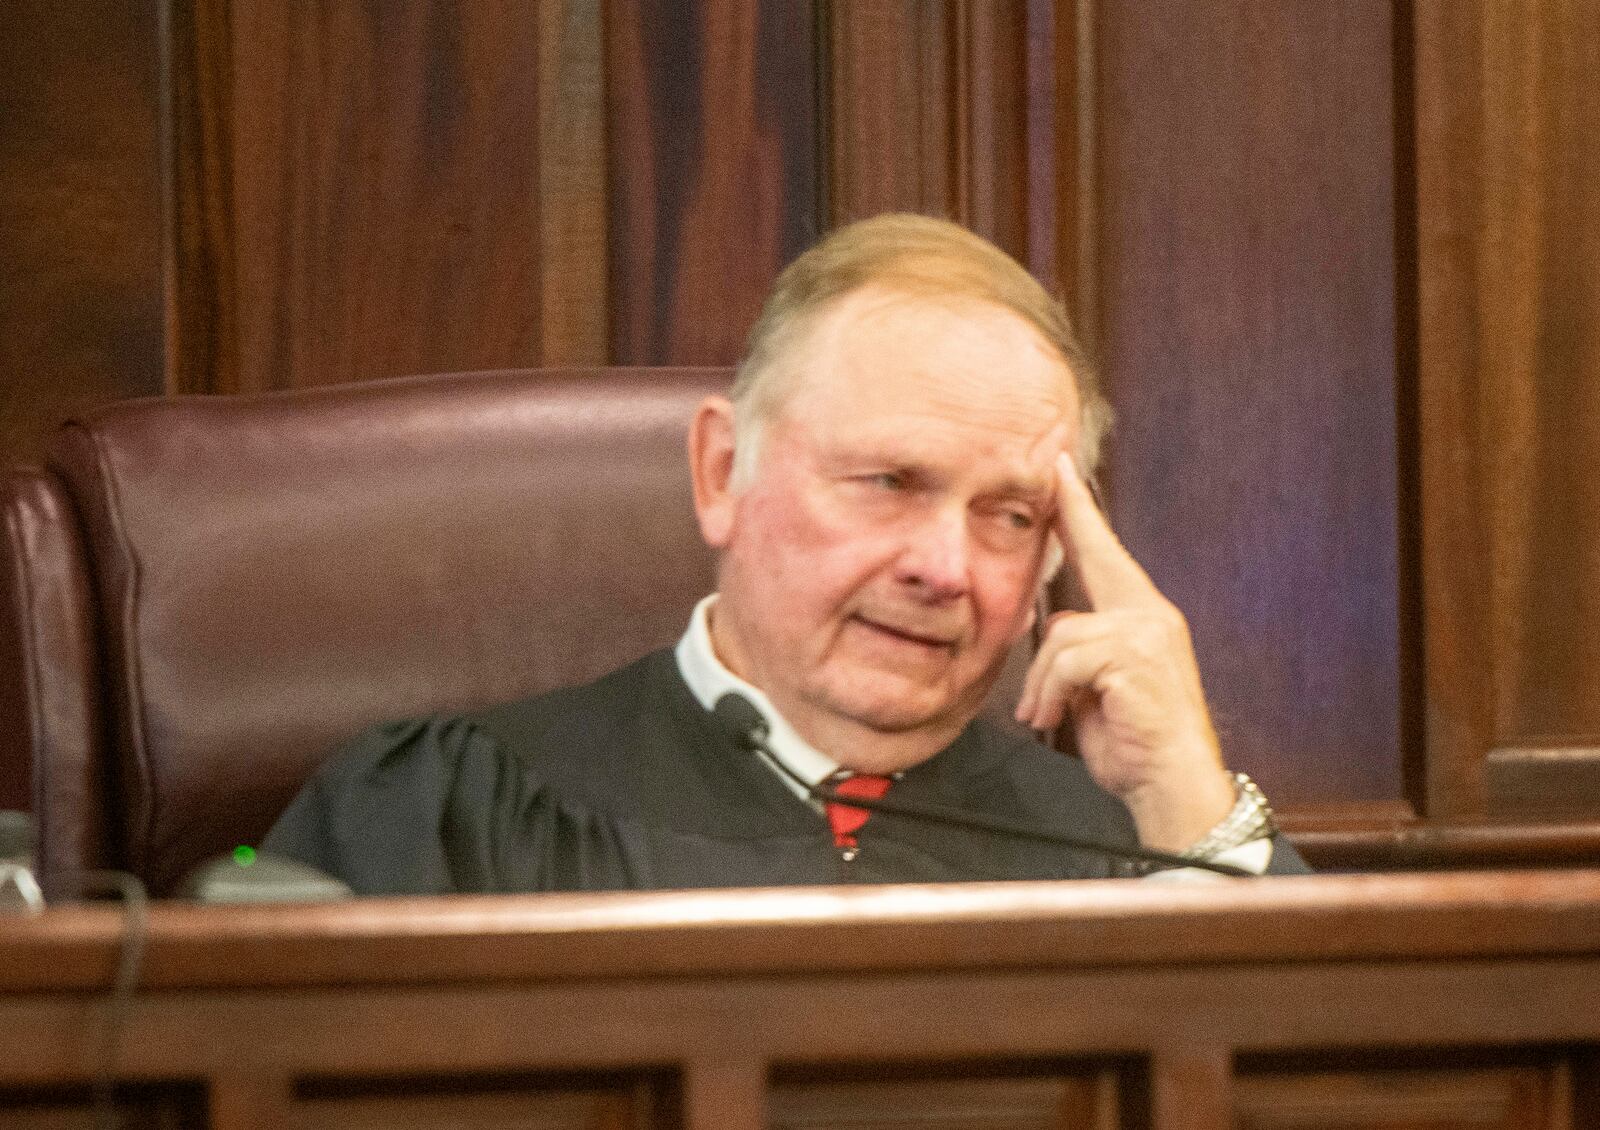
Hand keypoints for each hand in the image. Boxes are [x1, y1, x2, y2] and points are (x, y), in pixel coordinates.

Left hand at [1015, 455, 1234, 851]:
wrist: (1171, 787)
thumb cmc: (1133, 745)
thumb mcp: (1096, 690)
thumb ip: (1080, 651)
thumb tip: (1056, 624)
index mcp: (1144, 619)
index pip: (1107, 555)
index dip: (1082, 511)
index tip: (1062, 469)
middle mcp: (1151, 616)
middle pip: (1097, 556)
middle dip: (1073, 513)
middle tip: (1054, 466)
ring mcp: (1147, 634)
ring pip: (1062, 632)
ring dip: (1042, 682)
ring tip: (1043, 715)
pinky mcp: (1135, 657)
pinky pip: (1066, 661)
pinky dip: (1050, 694)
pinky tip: (1052, 719)